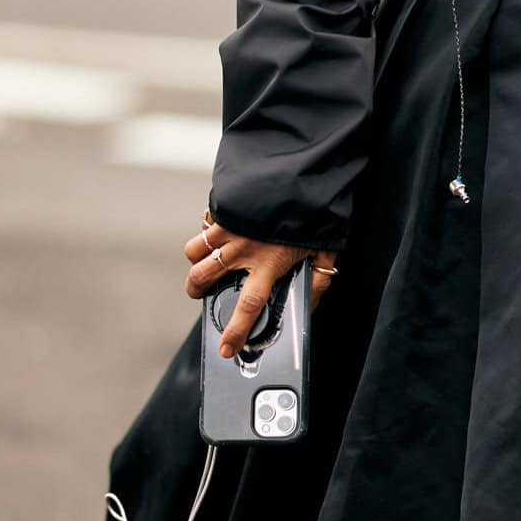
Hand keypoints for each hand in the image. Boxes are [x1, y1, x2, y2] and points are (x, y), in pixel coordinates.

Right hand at [183, 219, 338, 357]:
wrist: (303, 171)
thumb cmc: (317, 212)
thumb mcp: (326, 251)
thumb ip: (317, 280)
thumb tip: (309, 305)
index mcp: (270, 264)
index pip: (248, 306)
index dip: (235, 331)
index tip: (225, 348)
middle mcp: (244, 249)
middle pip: (204, 277)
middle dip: (195, 290)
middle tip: (199, 293)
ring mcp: (230, 227)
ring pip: (195, 252)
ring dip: (196, 261)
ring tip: (204, 264)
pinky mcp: (225, 208)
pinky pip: (203, 225)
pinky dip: (204, 232)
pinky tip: (217, 233)